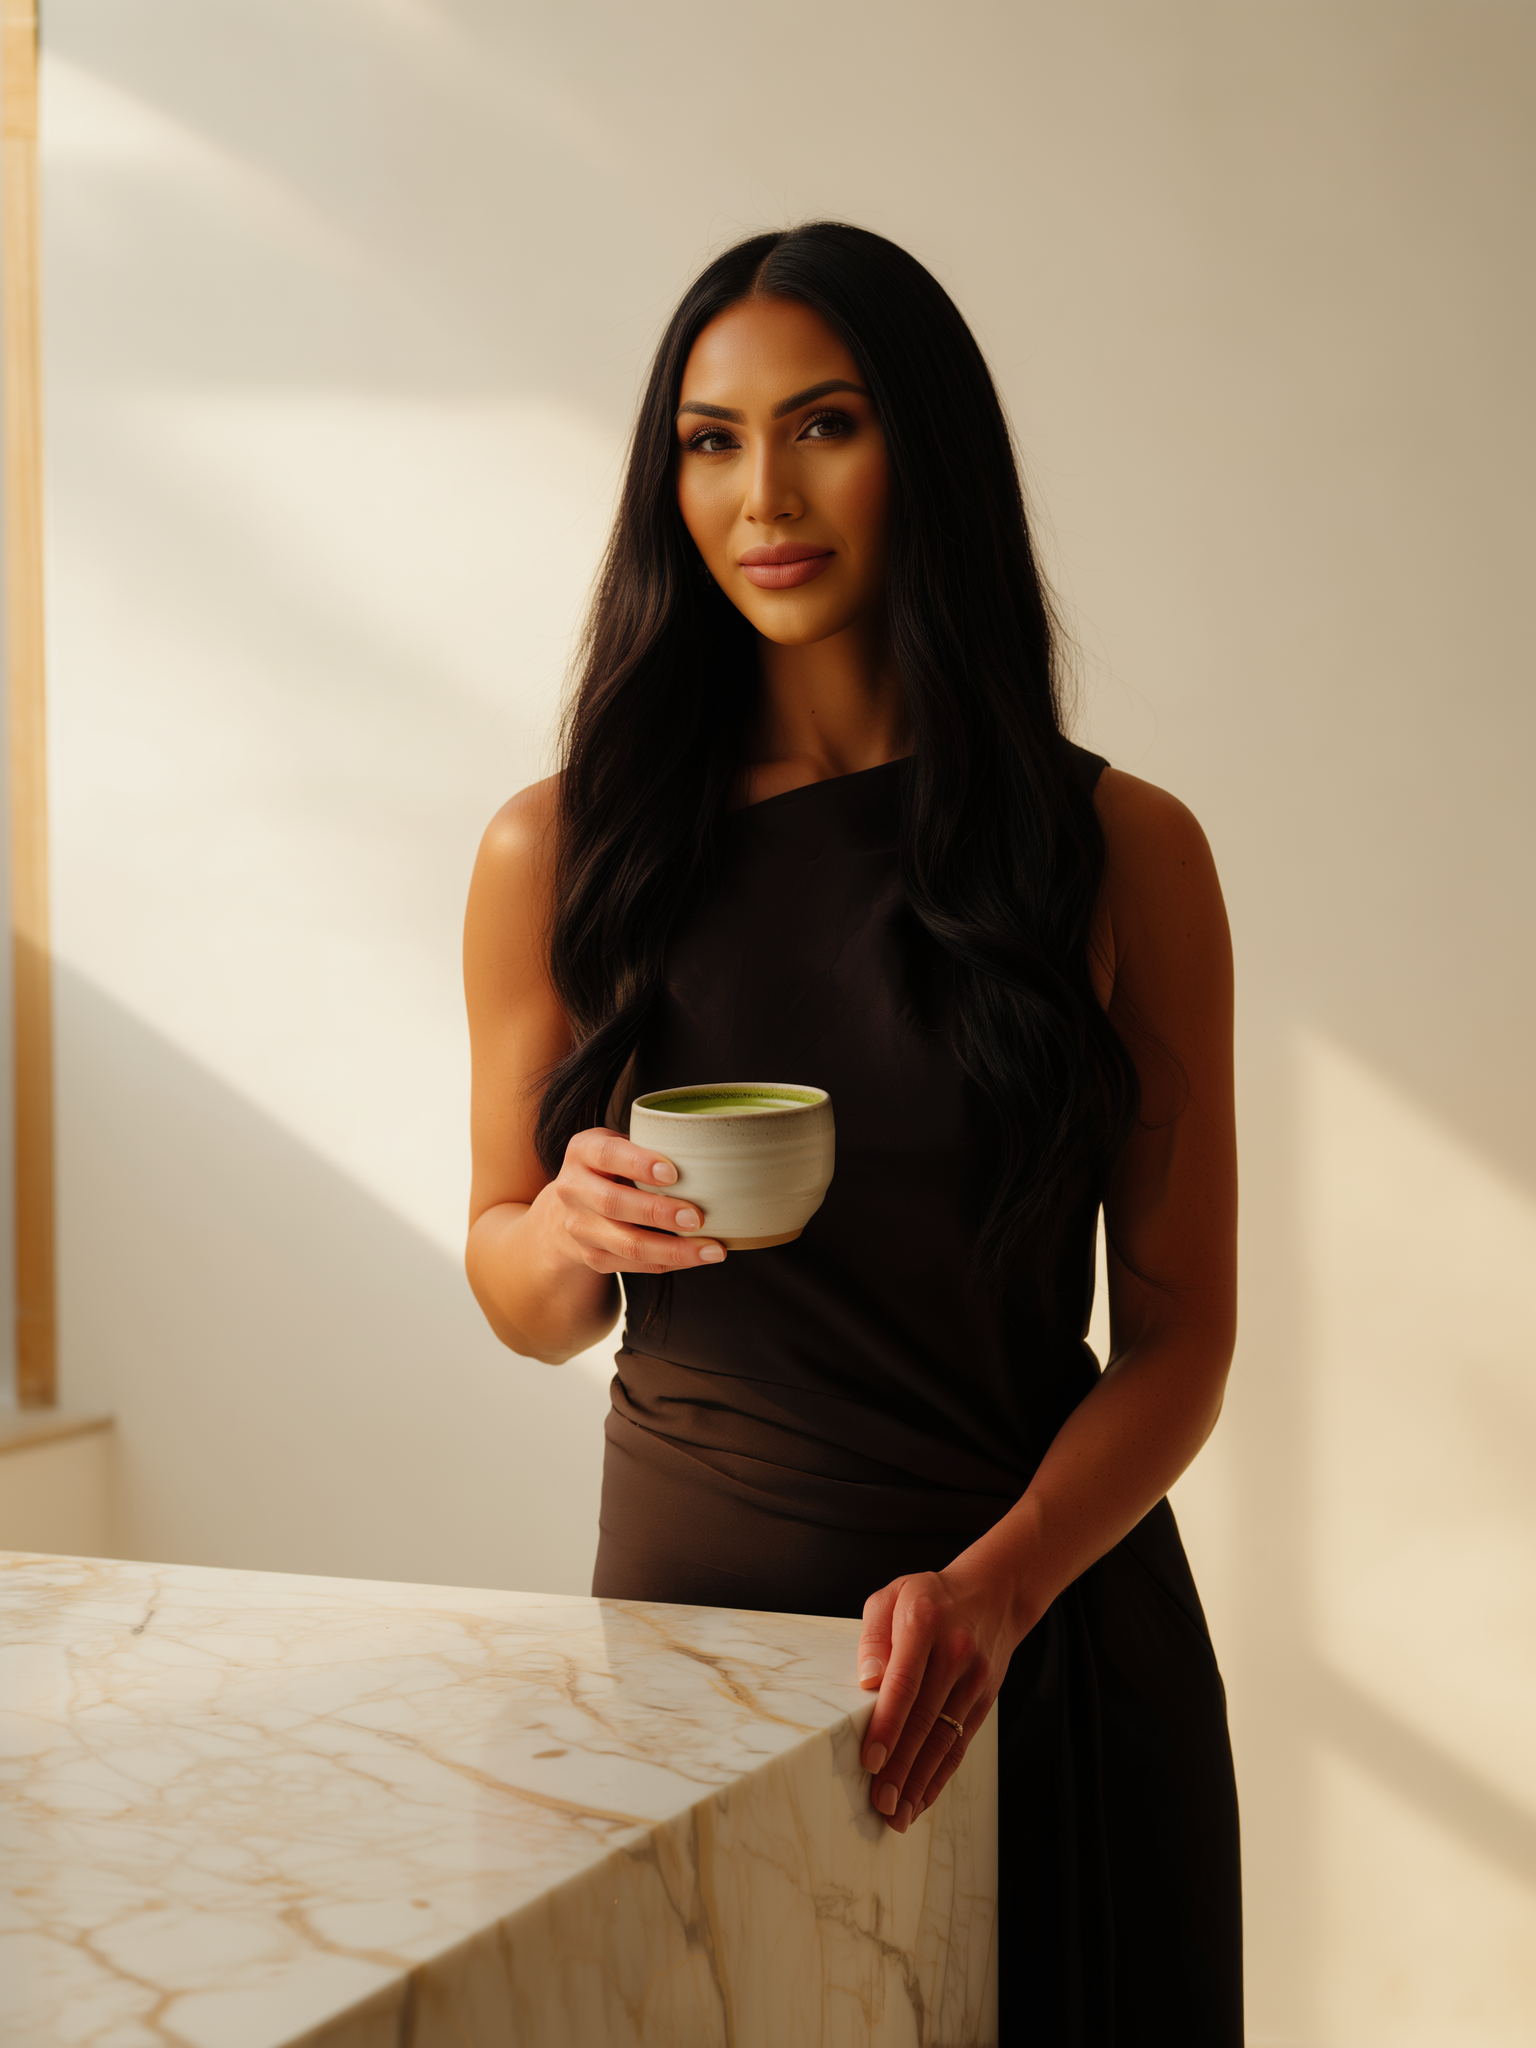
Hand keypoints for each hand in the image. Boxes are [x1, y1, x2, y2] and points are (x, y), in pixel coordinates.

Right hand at [533, 1126, 725, 1275]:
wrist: (569, 1208)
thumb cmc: (611, 1168)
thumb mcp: (620, 1146)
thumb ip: (651, 1146)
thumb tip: (709, 1155)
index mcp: (583, 1152)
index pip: (607, 1155)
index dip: (638, 1163)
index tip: (673, 1173)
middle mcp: (573, 1189)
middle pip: (614, 1204)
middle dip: (659, 1213)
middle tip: (697, 1217)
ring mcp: (580, 1228)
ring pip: (627, 1244)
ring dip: (673, 1249)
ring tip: (711, 1250)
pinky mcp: (592, 1257)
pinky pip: (635, 1265)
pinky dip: (670, 1262)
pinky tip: (697, 1257)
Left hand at [855, 1561, 1024, 1831]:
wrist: (995, 1593)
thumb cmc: (931, 1597)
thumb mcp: (893, 1595)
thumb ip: (874, 1636)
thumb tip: (866, 1680)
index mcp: (925, 1624)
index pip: (905, 1682)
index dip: (887, 1725)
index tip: (870, 1760)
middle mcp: (955, 1655)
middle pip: (925, 1719)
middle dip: (901, 1766)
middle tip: (880, 1802)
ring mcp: (974, 1680)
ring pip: (945, 1739)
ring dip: (920, 1781)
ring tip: (897, 1813)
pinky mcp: (983, 1700)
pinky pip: (960, 1743)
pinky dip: (940, 1775)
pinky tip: (922, 1799)